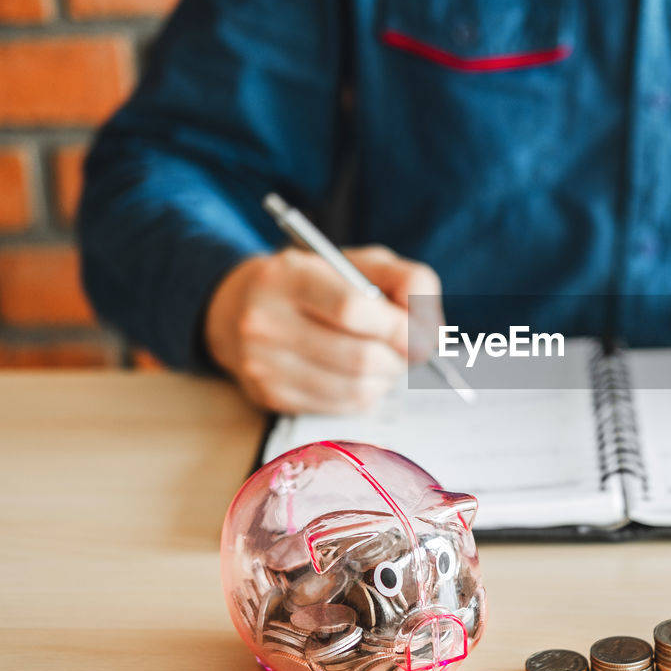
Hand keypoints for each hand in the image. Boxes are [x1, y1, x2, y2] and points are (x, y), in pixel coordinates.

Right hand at [205, 246, 443, 412]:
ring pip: (355, 388)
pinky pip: (341, 407)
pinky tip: (362, 375)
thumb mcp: (358, 263)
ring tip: (385, 360)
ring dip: (387, 378)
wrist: (238, 309)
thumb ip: (406, 282)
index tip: (420, 335)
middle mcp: (265, 321)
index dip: (399, 327)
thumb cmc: (315, 282)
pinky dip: (366, 393)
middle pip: (359, 357)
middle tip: (407, 349)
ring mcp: (262, 364)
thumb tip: (432, 333)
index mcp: (288, 276)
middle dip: (399, 358)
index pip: (352, 309)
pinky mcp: (269, 396)